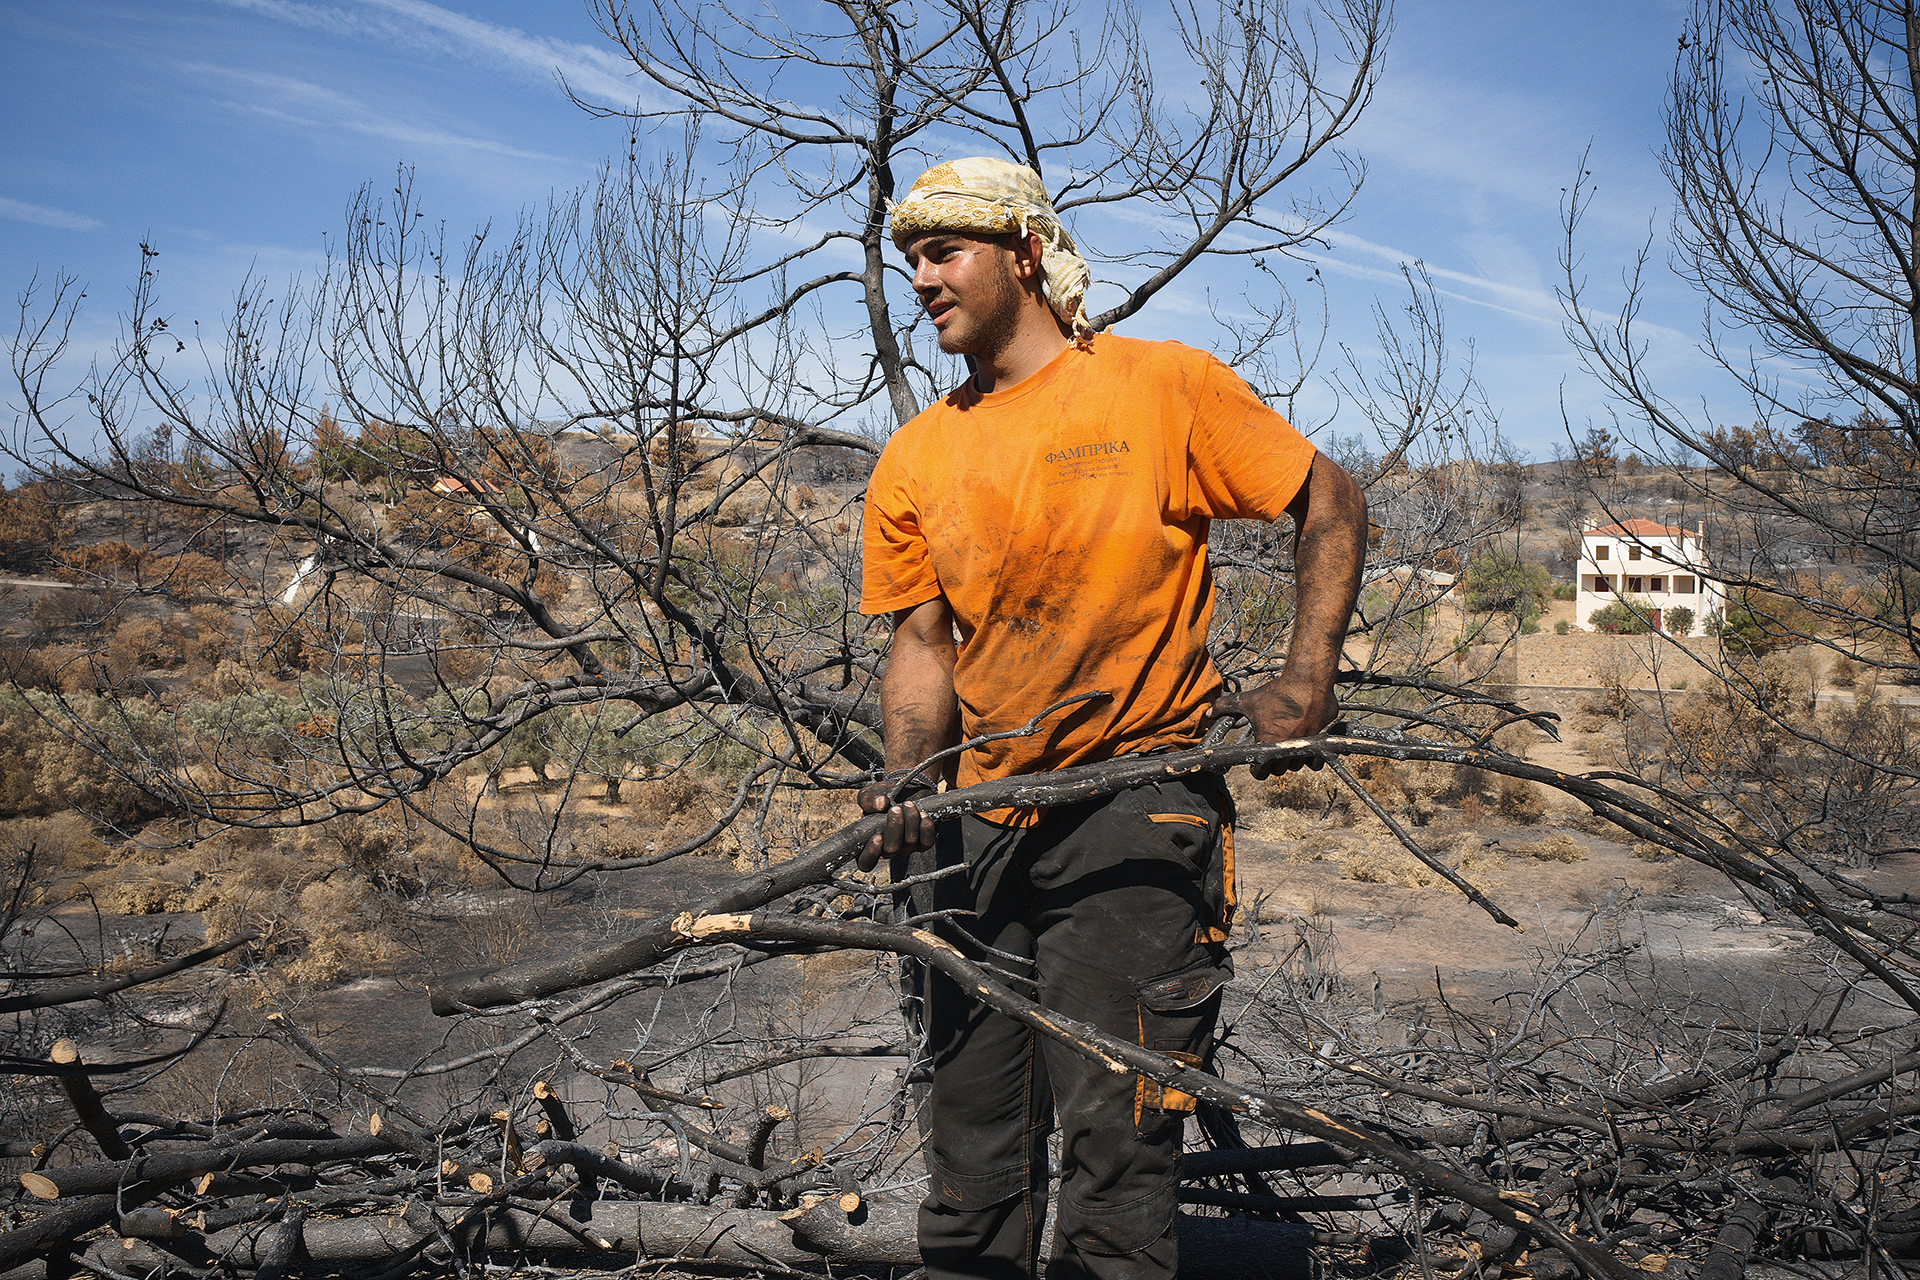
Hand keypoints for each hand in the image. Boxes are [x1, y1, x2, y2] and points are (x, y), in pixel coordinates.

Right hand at [855, 776, 936, 871]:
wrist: (905, 788)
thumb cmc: (883, 795)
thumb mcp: (869, 794)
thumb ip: (869, 800)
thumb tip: (880, 804)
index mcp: (871, 842)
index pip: (866, 862)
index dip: (870, 854)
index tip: (877, 837)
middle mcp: (889, 849)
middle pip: (890, 850)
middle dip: (894, 828)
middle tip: (895, 809)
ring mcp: (907, 847)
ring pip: (910, 842)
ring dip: (910, 821)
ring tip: (908, 804)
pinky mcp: (924, 842)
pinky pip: (927, 842)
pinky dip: (926, 828)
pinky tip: (923, 814)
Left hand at [1200, 676, 1340, 777]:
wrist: (1308, 681)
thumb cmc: (1278, 692)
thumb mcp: (1248, 700)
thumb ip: (1226, 707)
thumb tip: (1208, 713)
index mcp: (1267, 744)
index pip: (1260, 772)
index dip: (1256, 769)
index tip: (1257, 763)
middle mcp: (1286, 749)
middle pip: (1278, 771)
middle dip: (1273, 764)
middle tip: (1271, 751)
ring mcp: (1305, 747)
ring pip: (1296, 766)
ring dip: (1290, 761)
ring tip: (1287, 747)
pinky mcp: (1321, 743)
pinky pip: (1316, 764)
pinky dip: (1311, 760)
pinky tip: (1305, 749)